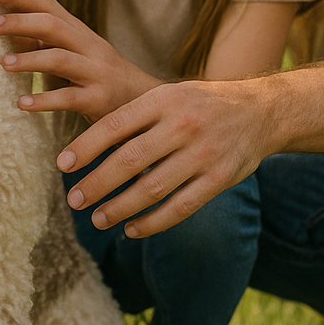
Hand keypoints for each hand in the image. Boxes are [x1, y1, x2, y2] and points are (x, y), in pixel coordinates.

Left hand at [0, 0, 161, 122]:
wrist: (145, 102)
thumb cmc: (97, 76)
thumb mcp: (71, 53)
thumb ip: (40, 41)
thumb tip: (3, 26)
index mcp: (77, 31)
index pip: (47, 3)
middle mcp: (87, 45)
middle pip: (52, 25)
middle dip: (19, 21)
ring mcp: (95, 71)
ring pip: (61, 58)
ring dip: (30, 59)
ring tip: (3, 63)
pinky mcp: (99, 99)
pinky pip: (69, 98)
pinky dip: (45, 100)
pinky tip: (22, 103)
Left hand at [58, 78, 274, 237]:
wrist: (261, 112)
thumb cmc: (200, 105)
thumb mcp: (168, 95)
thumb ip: (134, 116)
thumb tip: (86, 145)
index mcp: (163, 100)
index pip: (115, 125)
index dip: (86, 146)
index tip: (63, 164)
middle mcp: (183, 126)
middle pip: (129, 160)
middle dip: (96, 183)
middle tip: (74, 199)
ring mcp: (203, 154)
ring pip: (152, 189)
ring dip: (119, 207)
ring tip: (97, 218)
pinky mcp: (220, 180)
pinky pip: (180, 208)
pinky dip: (152, 223)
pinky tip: (131, 229)